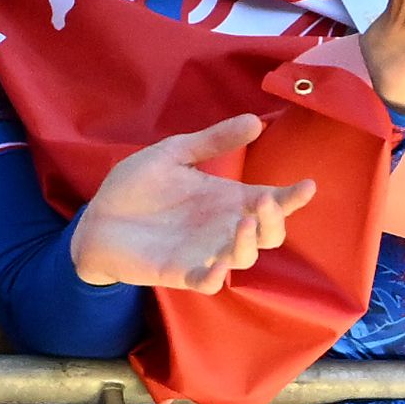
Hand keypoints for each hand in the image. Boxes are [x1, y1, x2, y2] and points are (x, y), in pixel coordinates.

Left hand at [68, 113, 319, 293]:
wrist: (96, 217)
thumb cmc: (137, 185)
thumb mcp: (175, 153)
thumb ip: (213, 141)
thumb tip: (256, 121)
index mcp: (227, 199)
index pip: (270, 201)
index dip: (292, 197)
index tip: (308, 185)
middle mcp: (223, 227)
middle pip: (269, 234)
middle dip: (277, 221)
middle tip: (267, 203)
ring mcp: (204, 251)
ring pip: (245, 257)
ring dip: (250, 244)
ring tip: (244, 224)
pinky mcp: (180, 272)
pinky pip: (209, 282)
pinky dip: (217, 277)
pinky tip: (218, 264)